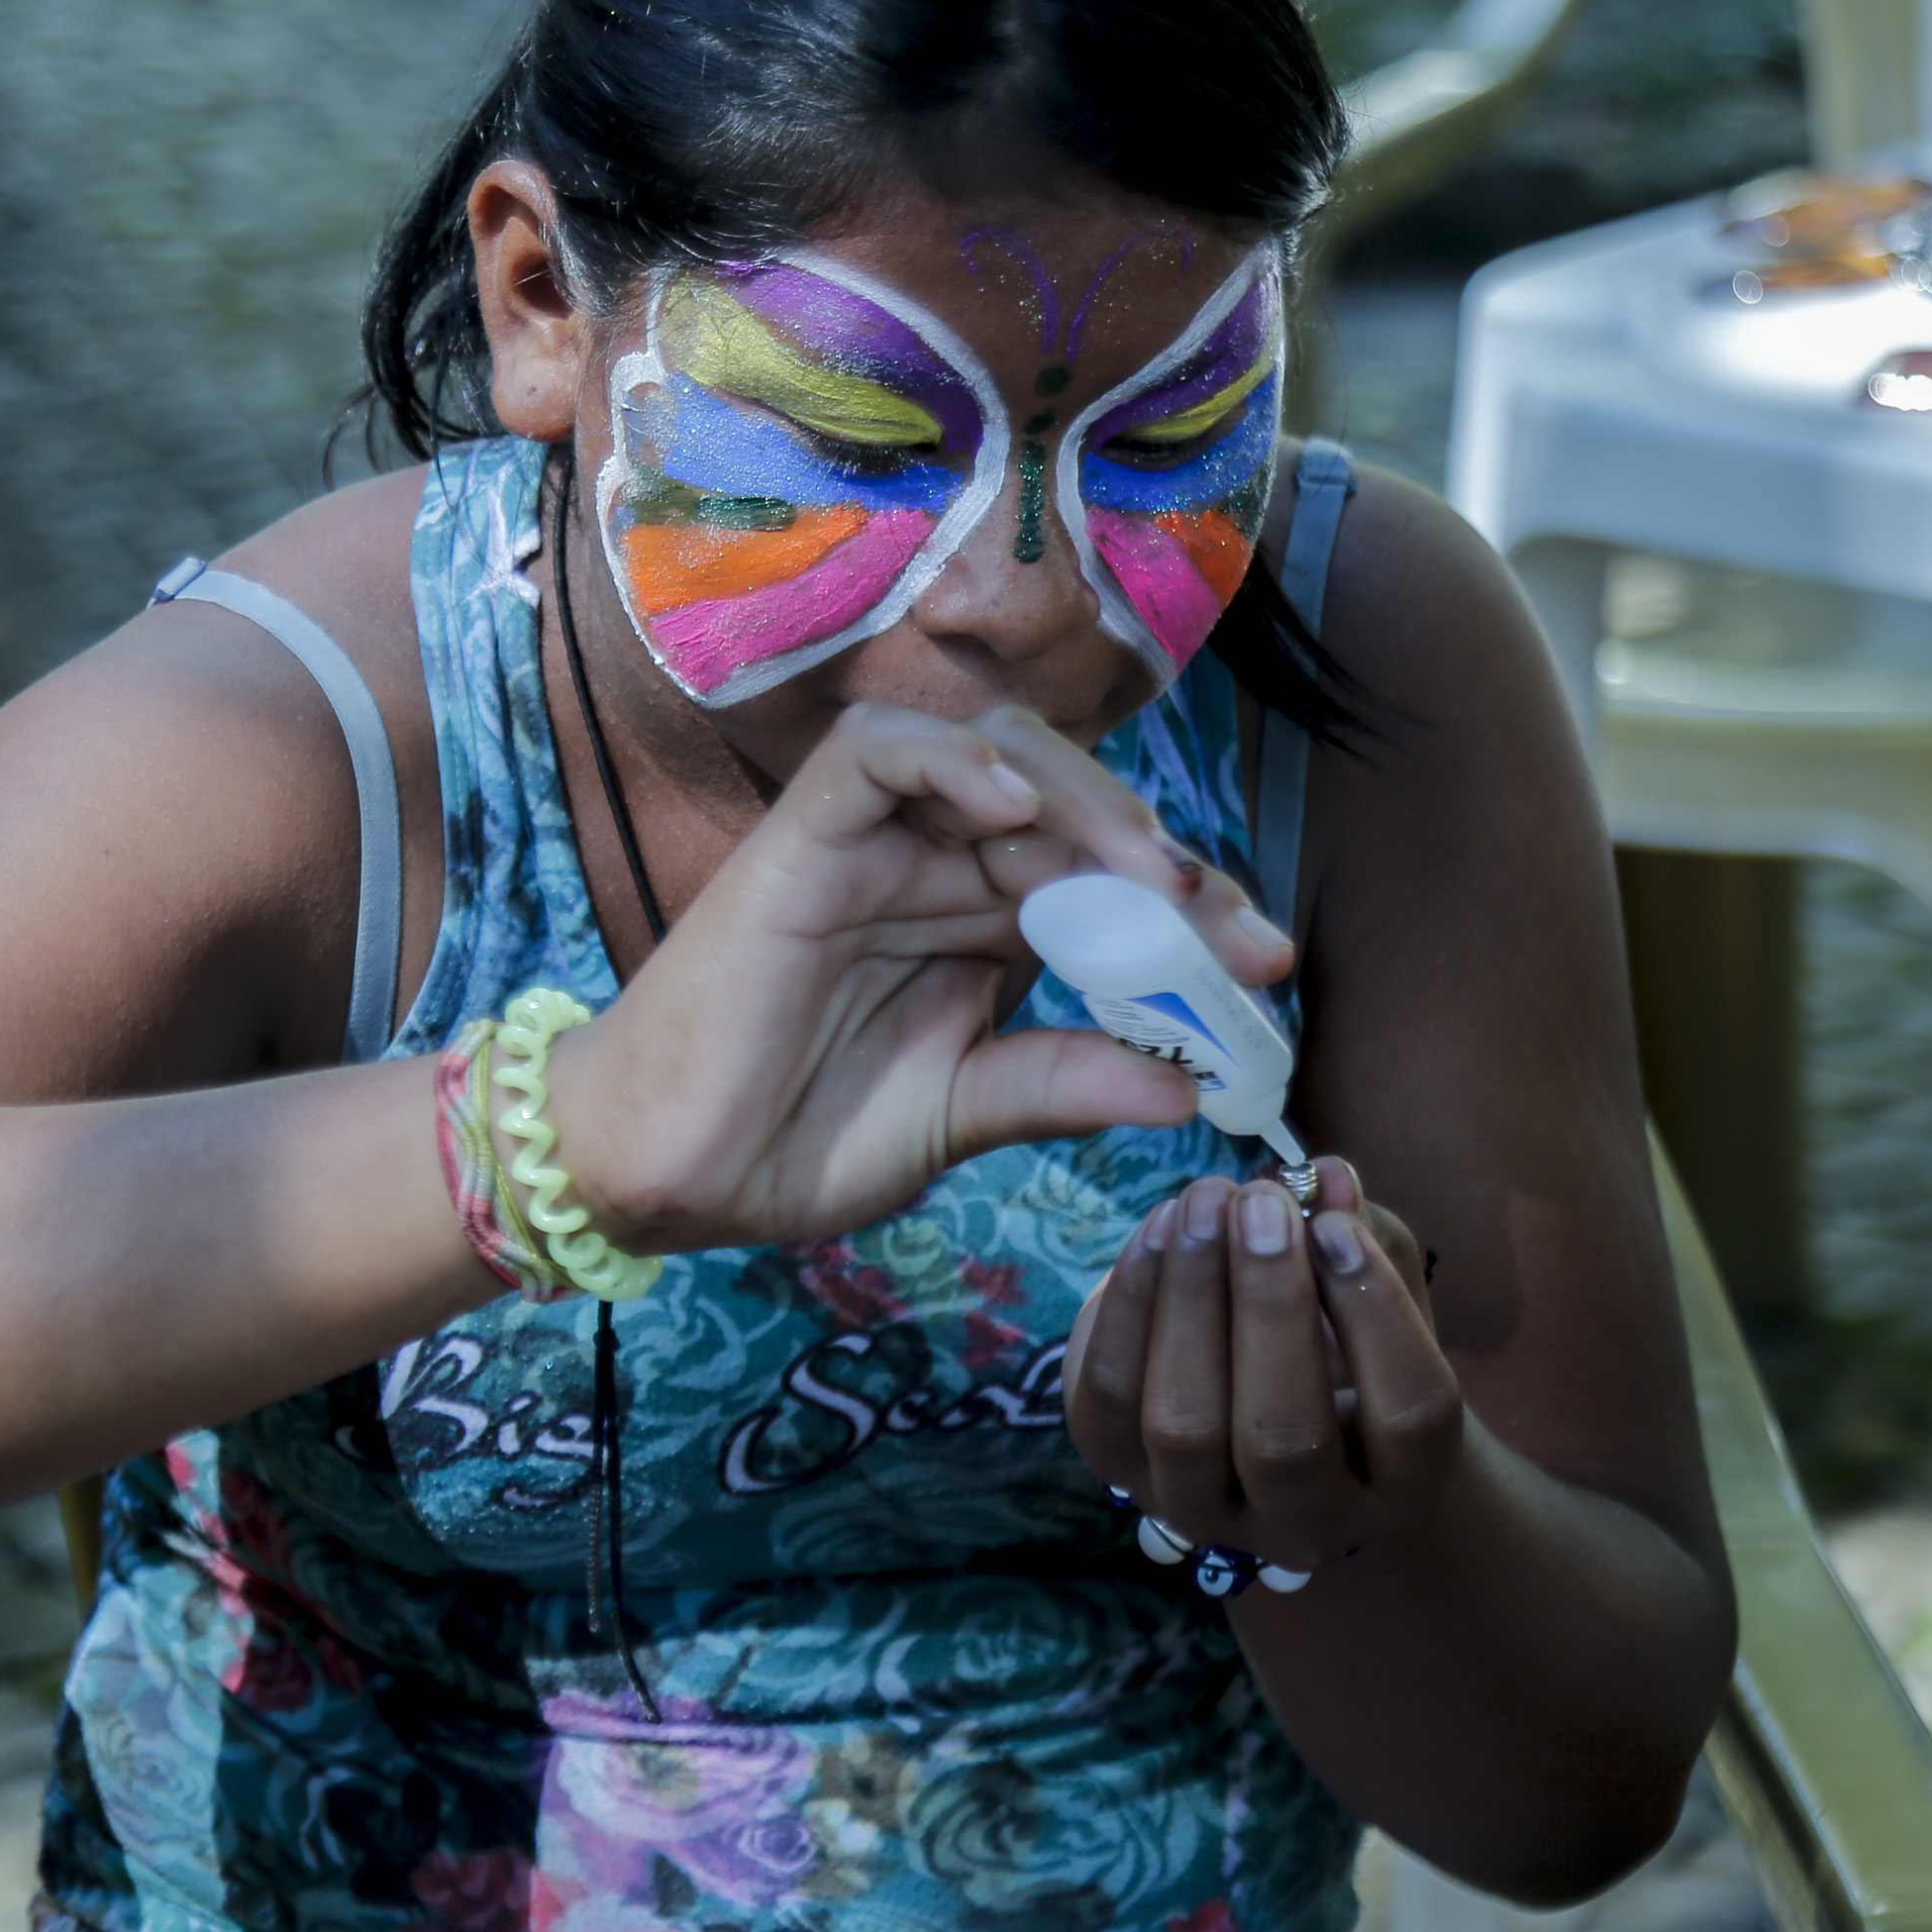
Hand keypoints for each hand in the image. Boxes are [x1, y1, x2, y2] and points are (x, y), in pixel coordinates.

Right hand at [555, 701, 1281, 1253]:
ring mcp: (871, 842)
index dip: (1192, 909)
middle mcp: (935, 867)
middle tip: (1230, 931)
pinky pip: (879, 754)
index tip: (1264, 968)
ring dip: (1084, 803)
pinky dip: (951, 759)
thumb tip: (1187, 1085)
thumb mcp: (958, 1116)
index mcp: (979, 928)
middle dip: (1165, 859)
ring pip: (995, 757)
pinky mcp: (803, 832)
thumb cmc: (793, 1142)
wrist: (667, 1177)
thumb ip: (1059, 1081)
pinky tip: (1014, 808)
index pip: (1107, 879)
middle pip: (1072, 808)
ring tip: (1146, 874)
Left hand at [1069, 1159, 1464, 1578]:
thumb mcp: (1381, 1300)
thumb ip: (1368, 1241)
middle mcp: (1305, 1526)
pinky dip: (1129, 1304)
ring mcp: (1202, 1513)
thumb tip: (1328, 1177)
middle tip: (1258, 1203)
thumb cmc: (1349, 1349)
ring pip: (1186, 1425)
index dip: (1376, 1314)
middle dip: (1268, 1306)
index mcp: (1402, 1488)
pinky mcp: (1119, 1474)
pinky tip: (1158, 1227)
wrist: (1266, 1424)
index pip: (1410, 1414)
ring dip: (1191, 1297)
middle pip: (1284, 1437)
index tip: (1336, 1226)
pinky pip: (1109, 1397)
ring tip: (1204, 1201)